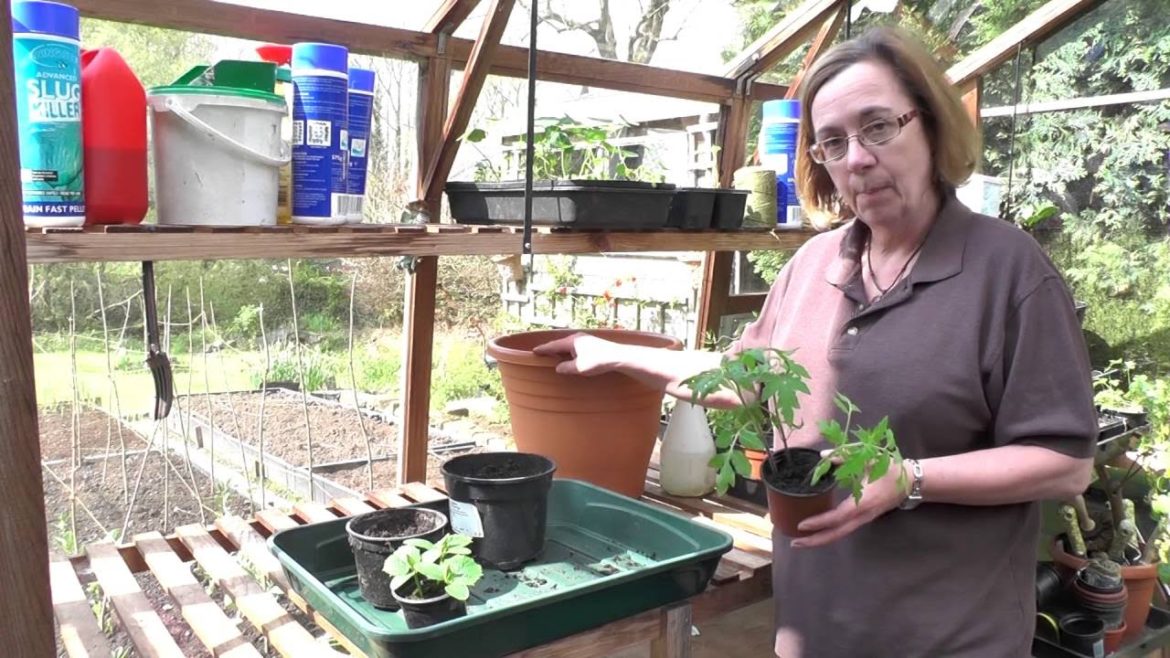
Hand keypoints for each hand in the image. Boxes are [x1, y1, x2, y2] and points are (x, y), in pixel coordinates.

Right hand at [531, 332, 621, 375]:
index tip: (534, 351)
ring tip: (554, 354)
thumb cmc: (598, 362)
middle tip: (541, 352)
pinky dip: (568, 351)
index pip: (553, 346)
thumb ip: (566, 368)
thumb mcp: (579, 368)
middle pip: (560, 343)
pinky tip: (570, 355)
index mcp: (571, 341)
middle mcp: (577, 337)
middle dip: (551, 348)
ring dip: (560, 349)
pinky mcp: (591, 343)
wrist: (618, 357)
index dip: (543, 349)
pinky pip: (574, 346)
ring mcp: (585, 339)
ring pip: (568, 344)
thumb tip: (558, 368)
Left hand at [789, 455, 910, 548]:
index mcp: (863, 502)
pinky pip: (844, 530)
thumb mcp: (869, 458)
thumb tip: (823, 456)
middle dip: (816, 540)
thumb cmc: (890, 469)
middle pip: (837, 534)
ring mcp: (864, 519)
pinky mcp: (863, 519)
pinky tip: (817, 531)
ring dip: (821, 539)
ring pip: (840, 534)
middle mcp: (862, 515)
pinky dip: (829, 533)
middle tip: (795, 544)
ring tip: (800, 541)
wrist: (911, 482)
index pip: (838, 517)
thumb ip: (845, 456)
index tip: (802, 525)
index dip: (820, 522)